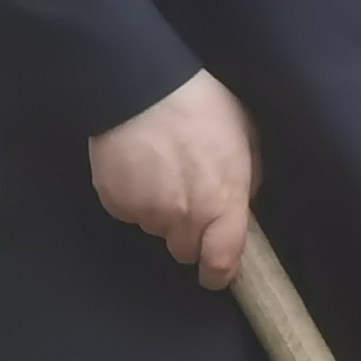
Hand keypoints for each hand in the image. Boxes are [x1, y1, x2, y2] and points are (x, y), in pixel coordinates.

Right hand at [89, 68, 255, 286]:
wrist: (143, 86)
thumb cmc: (203, 104)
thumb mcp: (245, 138)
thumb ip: (246, 178)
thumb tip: (241, 201)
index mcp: (222, 203)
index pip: (221, 260)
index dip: (219, 273)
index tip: (216, 274)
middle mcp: (184, 216)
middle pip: (184, 250)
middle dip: (189, 235)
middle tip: (189, 202)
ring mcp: (145, 211)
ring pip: (155, 229)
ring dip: (161, 213)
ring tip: (162, 173)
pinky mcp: (114, 200)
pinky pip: (128, 212)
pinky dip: (134, 198)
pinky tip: (138, 168)